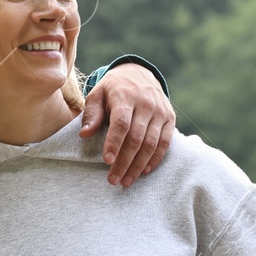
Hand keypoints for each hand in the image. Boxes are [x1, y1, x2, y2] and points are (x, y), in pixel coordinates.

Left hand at [80, 63, 174, 185]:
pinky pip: (165, 143)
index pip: (121, 123)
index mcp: (125, 96)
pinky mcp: (170, 118)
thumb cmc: (113, 89)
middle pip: (136, 138)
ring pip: (152, 144)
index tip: (107, 161)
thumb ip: (91, 114)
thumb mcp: (97, 94)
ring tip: (126, 181)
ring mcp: (160, 112)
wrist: (139, 74)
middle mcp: (146, 104)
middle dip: (124, 162)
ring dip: (139, 165)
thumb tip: (84, 134)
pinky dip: (155, 159)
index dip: (114, 143)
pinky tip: (144, 171)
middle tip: (113, 180)